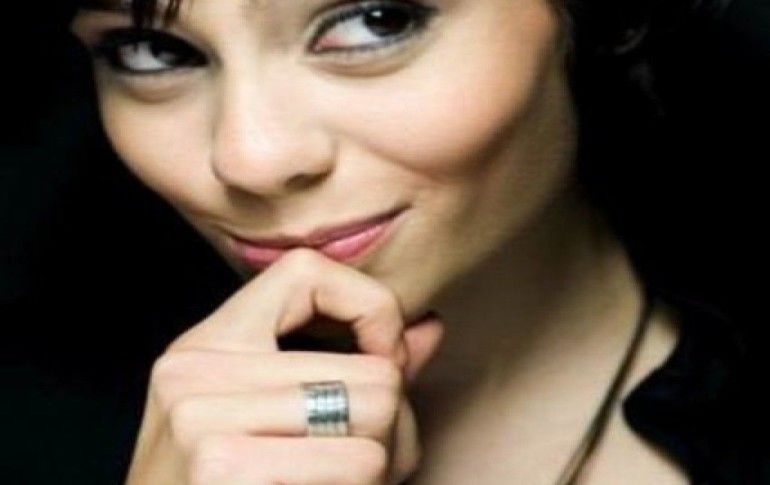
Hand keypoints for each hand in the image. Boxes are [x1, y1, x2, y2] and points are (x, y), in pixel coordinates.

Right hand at [125, 248, 444, 483]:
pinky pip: (360, 461)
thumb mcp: (272, 417)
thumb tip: (428, 327)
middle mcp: (194, 372)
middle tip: (371, 455)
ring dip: (386, 459)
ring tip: (347, 476)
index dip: (369, 306)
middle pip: (372, 371)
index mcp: (204, 346)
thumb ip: (352, 367)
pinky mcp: (225, 468)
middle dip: (392, 422)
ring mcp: (204, 421)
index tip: (384, 356)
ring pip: (378, 415)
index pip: (304, 270)